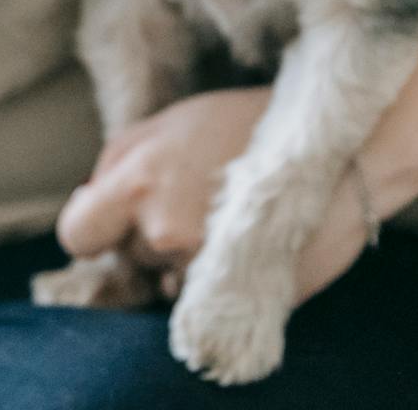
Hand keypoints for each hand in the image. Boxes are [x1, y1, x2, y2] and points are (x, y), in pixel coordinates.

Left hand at [56, 87, 376, 304]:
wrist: (339, 153)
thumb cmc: (251, 124)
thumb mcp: (173, 119)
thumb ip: (119, 159)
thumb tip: (87, 198)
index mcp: (138, 184)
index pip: (77, 233)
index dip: (92, 228)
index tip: (109, 222)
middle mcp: (162, 232)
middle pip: (128, 254)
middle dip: (147, 233)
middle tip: (193, 200)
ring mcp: (201, 270)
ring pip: (165, 276)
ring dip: (183, 256)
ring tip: (225, 216)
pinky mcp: (236, 296)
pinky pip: (202, 297)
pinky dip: (214, 277)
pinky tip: (241, 241)